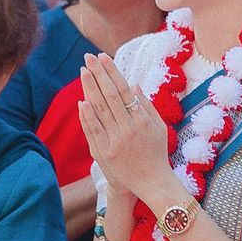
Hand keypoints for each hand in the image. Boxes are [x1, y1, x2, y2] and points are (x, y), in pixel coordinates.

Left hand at [78, 54, 170, 202]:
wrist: (152, 183)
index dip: (112, 72)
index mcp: (142, 120)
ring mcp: (114, 141)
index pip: (124, 90)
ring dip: (89, 89)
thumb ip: (147, 106)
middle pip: (109, 96)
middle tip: (88, 57)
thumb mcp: (160, 127)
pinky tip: (81, 100)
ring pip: (99, 110)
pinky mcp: (104, 153)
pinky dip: (86, 115)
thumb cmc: (157, 153)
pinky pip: (93, 130)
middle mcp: (127, 129)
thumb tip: (133, 85)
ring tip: (83, 72)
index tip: (104, 57)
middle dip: (98, 74)